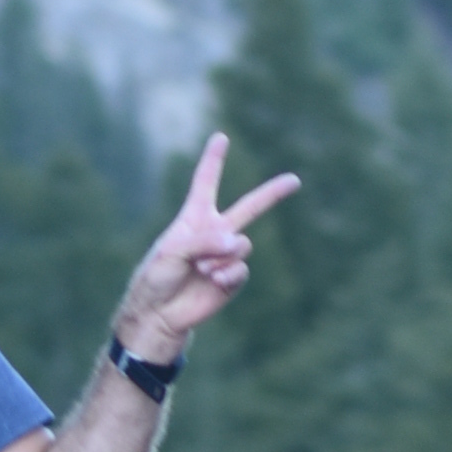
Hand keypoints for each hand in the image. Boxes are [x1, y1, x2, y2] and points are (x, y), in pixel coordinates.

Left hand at [120, 129, 297, 355]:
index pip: (206, 183)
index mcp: (194, 217)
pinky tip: (211, 282)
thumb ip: (205, 241)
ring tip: (200, 269)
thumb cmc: (157, 277)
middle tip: (294, 180)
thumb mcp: (173, 251)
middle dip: (272, 194)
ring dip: (220, 257)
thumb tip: (238, 244)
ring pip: (242, 244)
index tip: (220, 138)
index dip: (214, 160)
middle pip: (249, 207)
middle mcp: (215, 232)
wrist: (159, 313)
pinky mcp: (232, 277)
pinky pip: (241, 268)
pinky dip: (226, 274)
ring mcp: (226, 255)